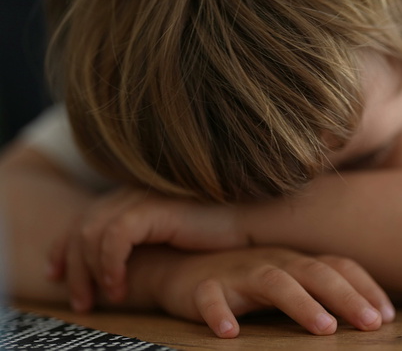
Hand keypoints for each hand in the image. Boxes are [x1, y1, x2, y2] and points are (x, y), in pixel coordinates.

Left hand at [47, 187, 246, 310]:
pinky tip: (120, 286)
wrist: (250, 223)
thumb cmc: (217, 234)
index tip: (58, 278)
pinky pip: (114, 238)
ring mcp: (140, 198)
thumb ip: (142, 243)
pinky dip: (110, 265)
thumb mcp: (169, 240)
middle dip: (71, 267)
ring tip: (104, 300)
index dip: (63, 249)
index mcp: (131, 197)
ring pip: (90, 235)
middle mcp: (131, 193)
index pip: (82, 220)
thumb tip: (118, 267)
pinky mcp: (153, 209)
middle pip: (79, 227)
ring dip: (90, 272)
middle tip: (79, 302)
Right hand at [145, 247, 394, 337]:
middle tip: (372, 324)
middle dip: (346, 297)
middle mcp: (274, 261)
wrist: (183, 269)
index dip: (366, 288)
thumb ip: (321, 292)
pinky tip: (230, 333)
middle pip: (316, 273)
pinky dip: (220, 313)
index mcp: (297, 261)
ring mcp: (240, 272)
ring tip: (324, 328)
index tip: (388, 316)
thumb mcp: (288, 282)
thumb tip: (370, 316)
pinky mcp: (205, 287)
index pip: (339, 267)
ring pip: (275, 282)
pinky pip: (212, 299)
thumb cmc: (246, 281)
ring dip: (302, 304)